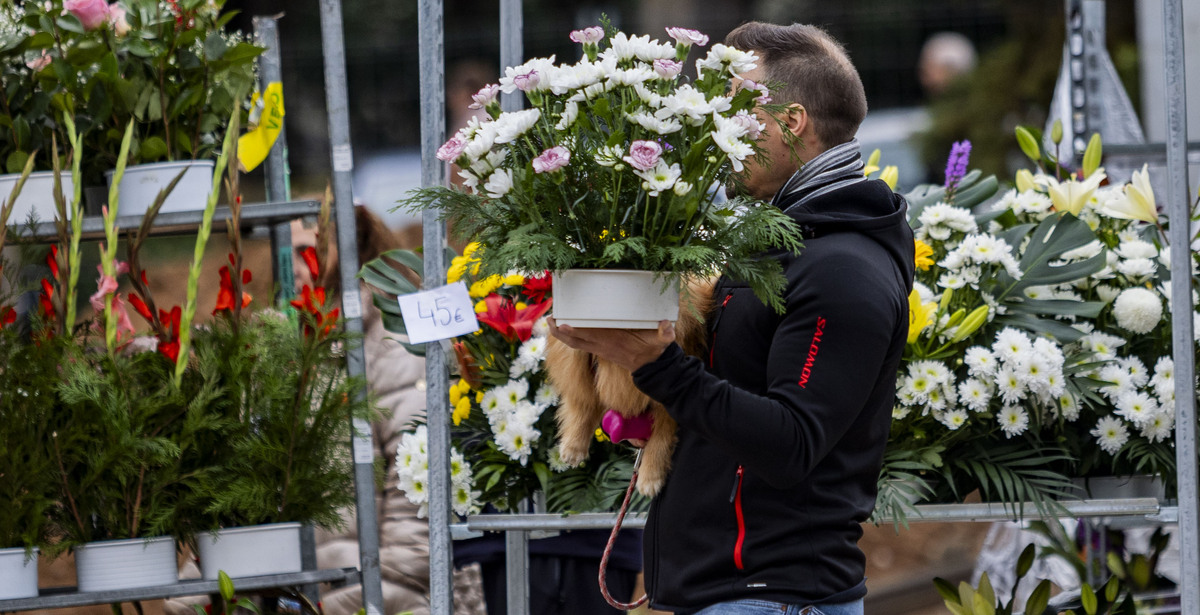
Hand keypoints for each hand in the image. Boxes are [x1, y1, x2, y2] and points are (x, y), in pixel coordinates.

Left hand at [547, 318, 674, 373]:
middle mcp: (603, 345)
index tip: (563, 323)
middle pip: (576, 339)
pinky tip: (563, 327)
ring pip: (575, 342)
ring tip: (550, 321)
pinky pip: (579, 343)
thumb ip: (665, 333)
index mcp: (614, 341)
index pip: (591, 335)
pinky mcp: (600, 349)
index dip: (576, 330)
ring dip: (561, 333)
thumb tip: (667, 325)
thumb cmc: (655, 351)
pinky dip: (569, 336)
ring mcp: (600, 348)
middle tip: (549, 317)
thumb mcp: (663, 342)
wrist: (652, 369)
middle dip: (561, 330)